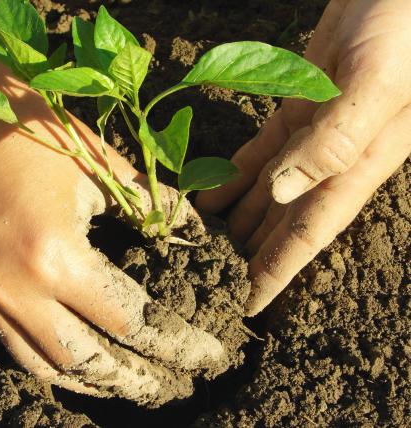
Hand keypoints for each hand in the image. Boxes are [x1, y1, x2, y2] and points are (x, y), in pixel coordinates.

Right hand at [0, 0, 222, 404]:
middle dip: (140, 378)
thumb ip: (154, 207)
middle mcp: (17, 289)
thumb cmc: (34, 131)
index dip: (174, 342)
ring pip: (50, 366)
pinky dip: (55, 365)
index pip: (129, 320)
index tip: (206, 353)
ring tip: (136, 383)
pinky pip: (15, 348)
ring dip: (98, 379)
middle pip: (90, 360)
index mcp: (56, 256)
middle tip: (177, 383)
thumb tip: (193, 234)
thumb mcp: (103, 166)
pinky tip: (83, 365)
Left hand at [197, 0, 410, 315]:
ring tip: (201, 245)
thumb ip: (336, 140)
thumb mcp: (377, 84)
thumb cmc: (405, 29)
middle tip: (211, 279)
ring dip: (235, 220)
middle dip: (250, 254)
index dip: (277, 272)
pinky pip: (258, 153)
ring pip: (266, 192)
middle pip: (281, 222)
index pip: (308, 234)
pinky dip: (232, 177)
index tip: (247, 304)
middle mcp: (331, 161)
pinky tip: (208, 196)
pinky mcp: (295, 110)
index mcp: (355, 166)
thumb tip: (283, 193)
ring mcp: (310, 137)